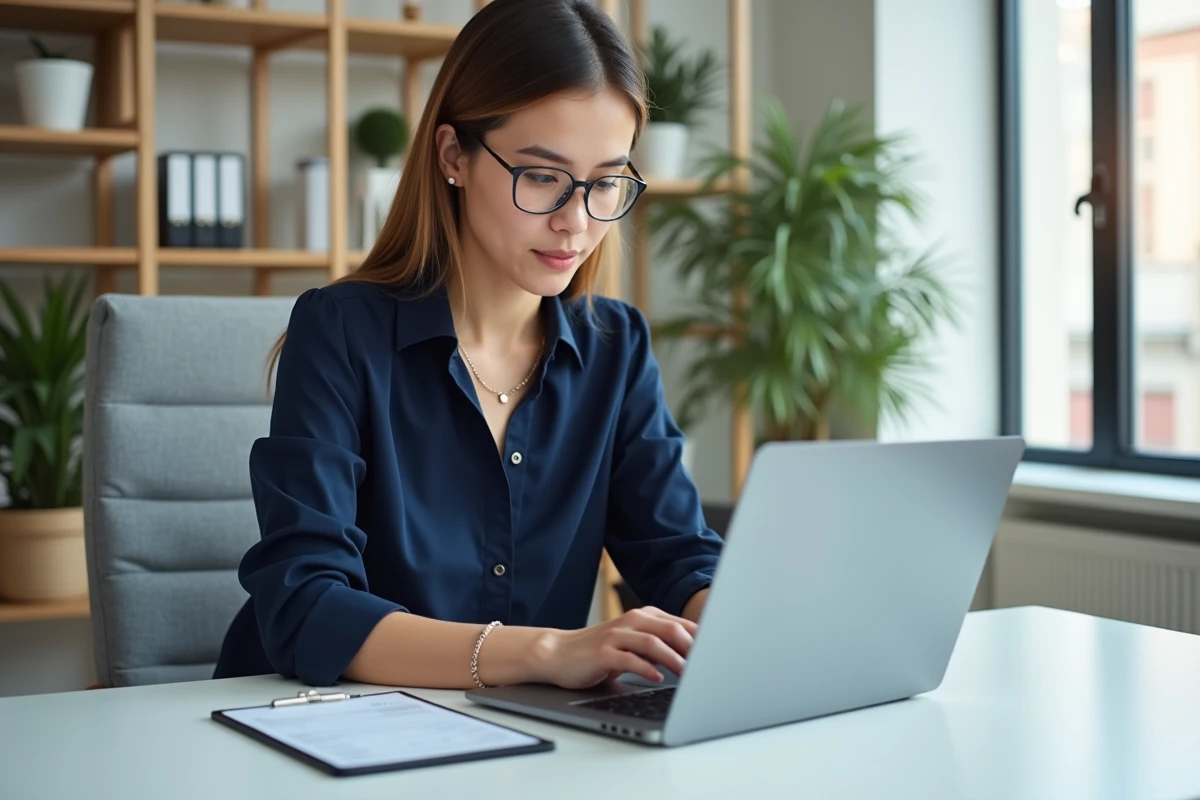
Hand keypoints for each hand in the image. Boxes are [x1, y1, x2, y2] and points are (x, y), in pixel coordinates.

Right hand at [532, 607, 696, 689]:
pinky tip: (657, 678)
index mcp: (643, 617)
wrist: (559, 654)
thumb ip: (659, 645)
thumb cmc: (601, 651)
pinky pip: (629, 659)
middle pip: (670, 629)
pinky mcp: (603, 653)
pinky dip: (646, 668)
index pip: (680, 624)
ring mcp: (616, 635)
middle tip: (708, 665)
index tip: (718, 654)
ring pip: (652, 642)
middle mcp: (631, 621)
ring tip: (687, 674)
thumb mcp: (633, 644)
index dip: (701, 638)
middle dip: (692, 647)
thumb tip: (694, 656)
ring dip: (673, 658)